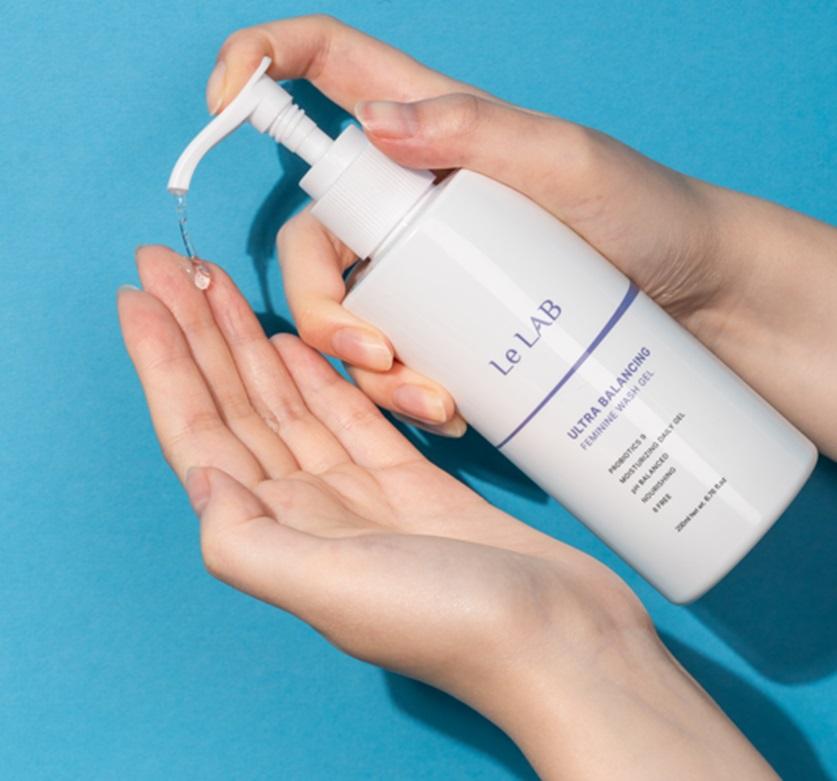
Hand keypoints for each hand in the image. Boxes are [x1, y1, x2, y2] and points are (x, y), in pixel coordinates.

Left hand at [119, 246, 774, 778]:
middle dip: (198, 335)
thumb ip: (247, 541)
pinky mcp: (407, 484)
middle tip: (170, 263)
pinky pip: (344, 417)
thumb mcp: (332, 587)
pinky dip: (314, 379)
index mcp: (277, 532)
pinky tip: (293, 343)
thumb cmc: (453, 625)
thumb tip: (199, 476)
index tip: (142, 296)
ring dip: (249, 345)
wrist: (558, 642)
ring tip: (220, 289)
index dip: (165, 364)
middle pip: (236, 406)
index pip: (201, 430)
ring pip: (286, 404)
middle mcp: (306, 512)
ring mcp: (357, 496)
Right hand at [207, 15, 836, 454]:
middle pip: (313, 238)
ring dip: (368, 370)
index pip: (326, 70)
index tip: (226, 101)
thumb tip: (375, 122)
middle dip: (321, 308)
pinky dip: (401, 394)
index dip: (262, 68)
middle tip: (379, 356)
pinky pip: (392, 359)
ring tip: (434, 403)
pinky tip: (445, 412)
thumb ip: (475, 128)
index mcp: (429, 131)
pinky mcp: (449, 324)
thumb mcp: (568, 161)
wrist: (696, 302)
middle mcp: (413, 202)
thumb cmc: (646, 216)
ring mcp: (428, 269)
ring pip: (347, 316)